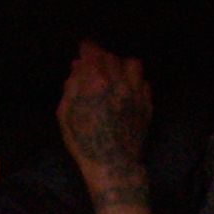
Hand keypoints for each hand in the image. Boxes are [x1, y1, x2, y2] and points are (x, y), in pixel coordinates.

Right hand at [57, 43, 154, 194]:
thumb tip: (77, 68)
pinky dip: (134, 81)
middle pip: (111, 57)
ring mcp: (136, 93)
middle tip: (94, 64)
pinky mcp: (147, 105)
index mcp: (96, 83)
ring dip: (121, 65)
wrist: (114, 165)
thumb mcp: (66, 115)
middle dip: (101, 57)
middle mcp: (119, 82)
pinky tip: (126, 88)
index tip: (83, 47)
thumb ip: (71, 88)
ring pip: (132, 64)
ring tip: (114, 73)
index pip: (93, 53)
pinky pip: (143, 83)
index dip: (87, 48)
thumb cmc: (84, 142)